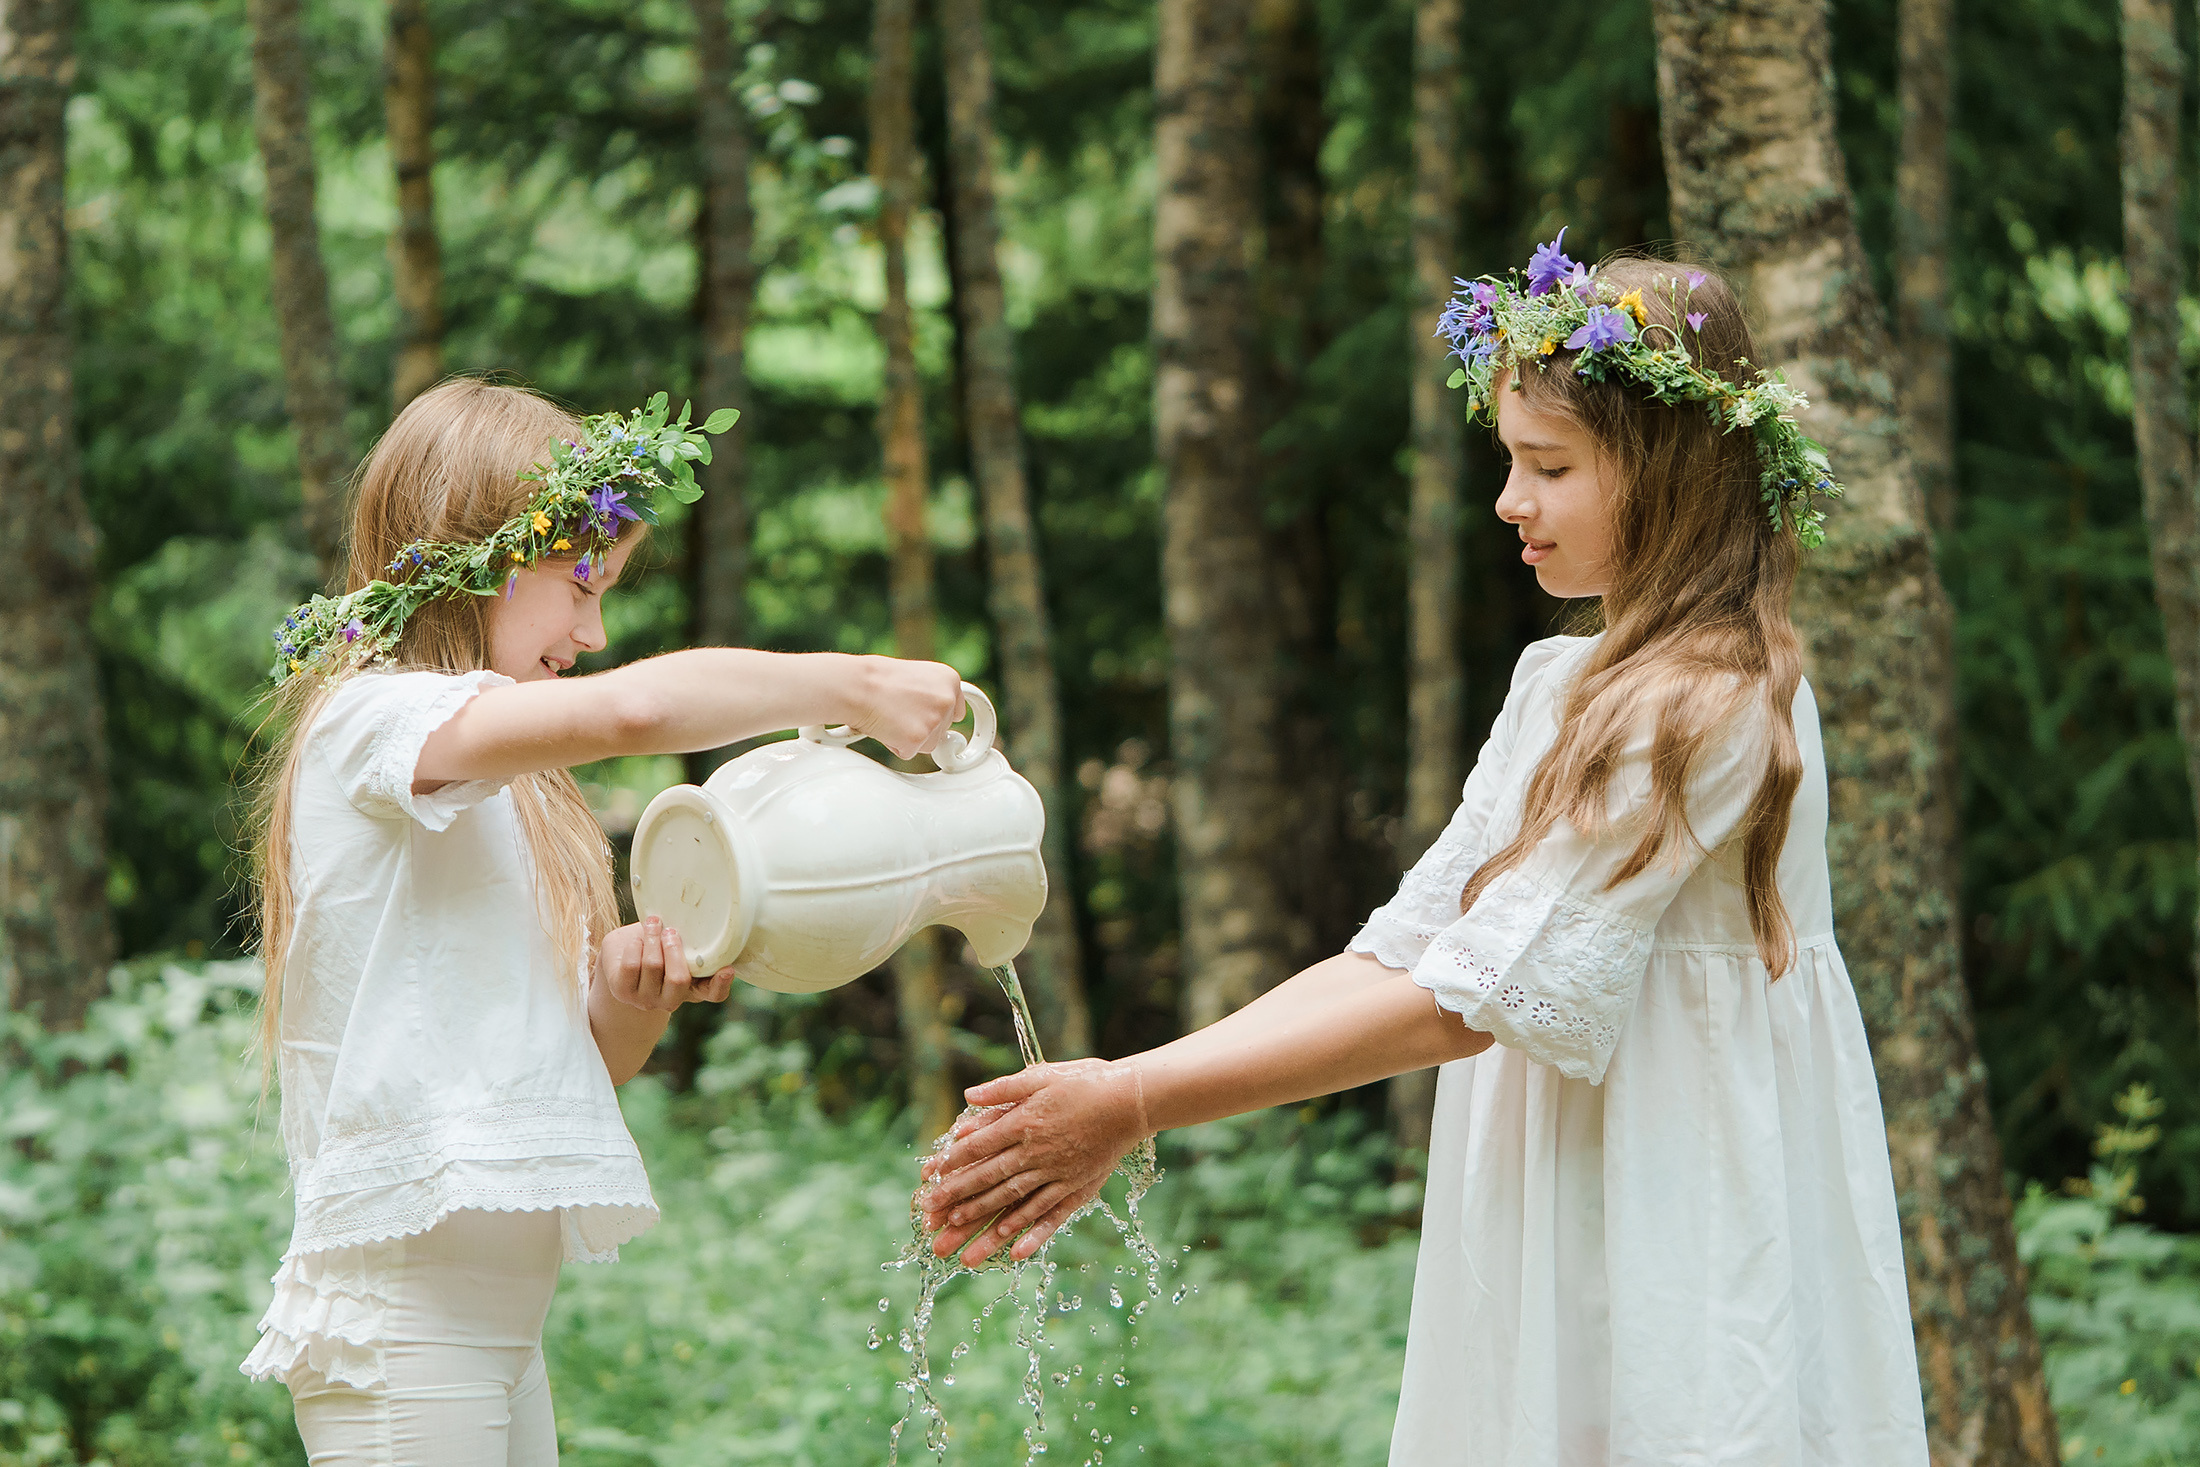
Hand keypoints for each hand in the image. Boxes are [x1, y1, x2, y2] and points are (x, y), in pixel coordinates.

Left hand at [598, 915, 735, 1011]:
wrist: (623, 956)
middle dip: (673, 947)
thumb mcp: (677, 944)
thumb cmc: (657, 946)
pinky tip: (636, 940)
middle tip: (671, 930)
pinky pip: (632, 965)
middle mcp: (671, 1000)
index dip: (722, 983)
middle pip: (678, 979)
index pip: (714, 994)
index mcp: (693, 989)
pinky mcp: (623, 992)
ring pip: (653, 966)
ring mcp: (646, 1000)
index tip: (727, 968)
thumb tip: (701, 920)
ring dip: (653, 938)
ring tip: (653, 924)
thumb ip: (690, 941)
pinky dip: (635, 946)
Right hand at [845, 657, 964, 761]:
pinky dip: (895, 745)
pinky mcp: (919, 738)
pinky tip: (886, 727)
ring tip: (891, 717)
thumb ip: (933, 694)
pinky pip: (910, 752)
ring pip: (929, 744)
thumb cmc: (877, 679)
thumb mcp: (916, 676)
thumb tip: (939, 715)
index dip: (937, 716)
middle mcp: (947, 699)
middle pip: (943, 730)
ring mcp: (934, 720)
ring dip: (909, 737)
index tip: (925, 717)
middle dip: (922, 727)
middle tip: (898, 712)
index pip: (956, 711)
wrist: (856, 685)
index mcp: (949, 679)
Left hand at [913, 1059, 1147, 1265]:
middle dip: (957, 1201)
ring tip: (960, 1247)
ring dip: (985, 1227)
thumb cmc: (1085, 1082)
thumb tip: (968, 1096)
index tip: (928, 1181)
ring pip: (1014, 1204)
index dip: (951, 1165)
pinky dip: (1032, 1233)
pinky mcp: (1076, 1187)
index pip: (979, 1147)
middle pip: (990, 1180)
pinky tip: (1013, 1252)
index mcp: (1024, 1122)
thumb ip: (1004, 1088)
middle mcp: (1036, 1152)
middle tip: (931, 1220)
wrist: (1131, 1100)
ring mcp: (1056, 1173)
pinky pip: (1050, 1214)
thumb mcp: (1042, 1075)